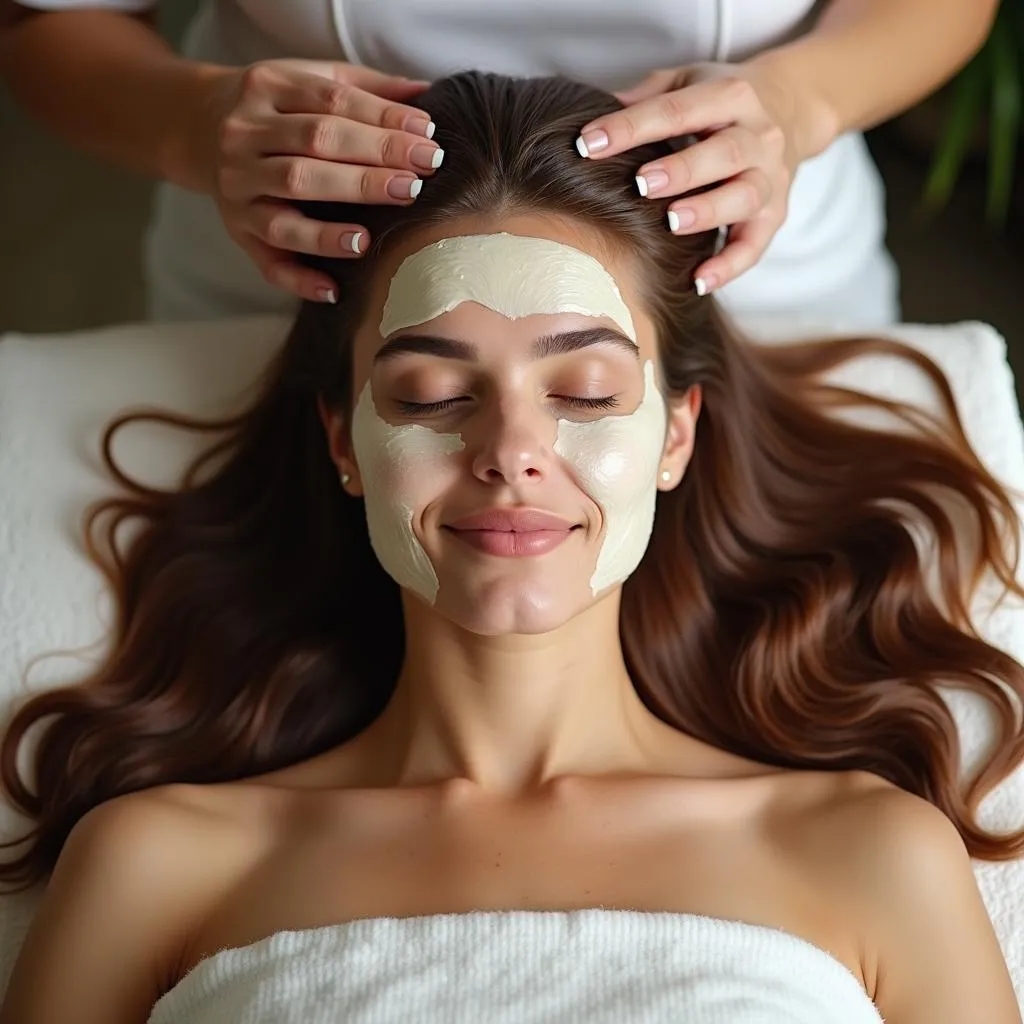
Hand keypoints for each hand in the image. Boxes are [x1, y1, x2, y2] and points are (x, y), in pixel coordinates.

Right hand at [191, 59, 437, 302]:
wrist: (198, 129)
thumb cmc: (276, 108)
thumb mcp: (309, 80)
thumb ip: (367, 89)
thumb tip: (426, 94)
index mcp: (267, 87)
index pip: (332, 101)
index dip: (382, 119)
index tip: (427, 135)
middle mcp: (245, 135)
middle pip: (314, 145)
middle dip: (371, 163)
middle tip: (417, 180)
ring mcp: (238, 186)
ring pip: (288, 198)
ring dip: (332, 220)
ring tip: (371, 237)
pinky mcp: (237, 230)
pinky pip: (268, 260)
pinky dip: (300, 278)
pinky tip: (334, 290)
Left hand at [575, 62, 835, 293]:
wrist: (791, 110)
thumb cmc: (719, 103)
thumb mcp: (688, 81)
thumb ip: (647, 97)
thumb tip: (592, 113)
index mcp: (732, 95)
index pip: (678, 109)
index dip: (632, 126)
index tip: (588, 144)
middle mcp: (759, 136)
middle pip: (724, 153)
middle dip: (683, 170)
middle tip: (641, 183)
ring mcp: (770, 178)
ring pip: (745, 196)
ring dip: (708, 211)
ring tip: (671, 223)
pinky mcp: (774, 215)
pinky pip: (755, 245)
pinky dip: (729, 266)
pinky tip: (698, 281)